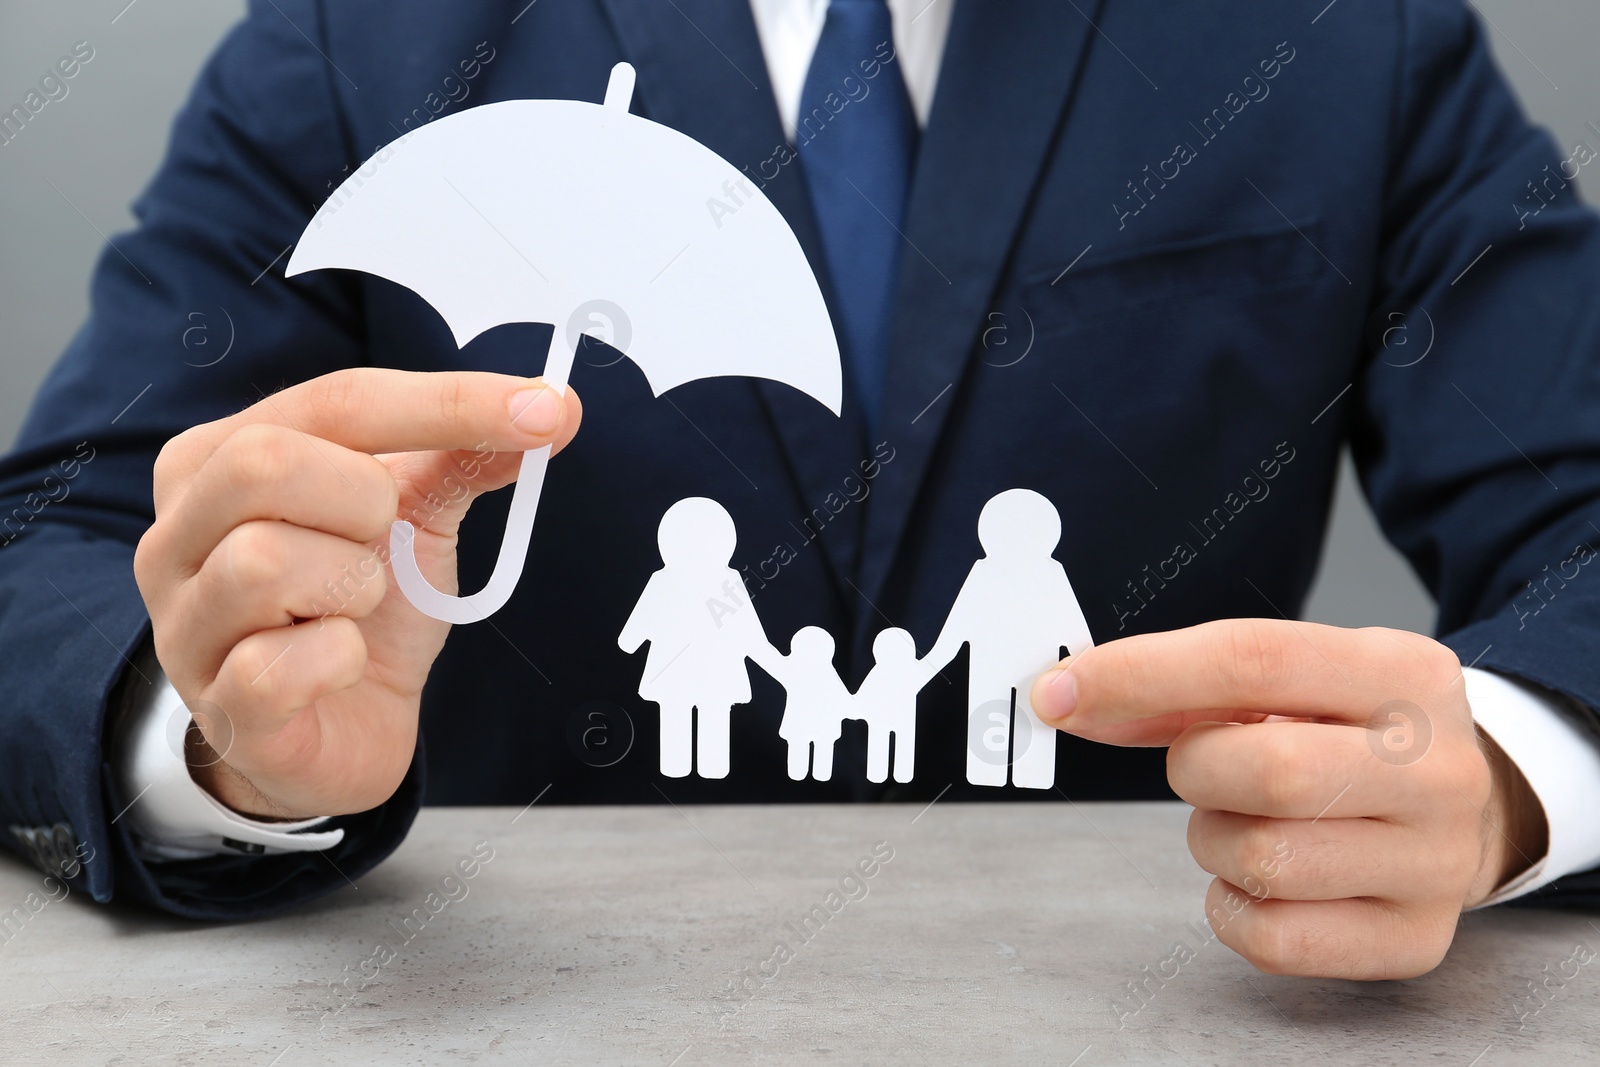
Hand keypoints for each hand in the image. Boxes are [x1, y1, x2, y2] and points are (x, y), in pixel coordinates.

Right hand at [133, 368, 580, 818]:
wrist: (346, 727)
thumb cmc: (363, 605)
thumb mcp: (413, 515)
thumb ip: (461, 456)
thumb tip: (551, 408)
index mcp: (219, 458)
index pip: (335, 401)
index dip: (448, 402)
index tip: (546, 409)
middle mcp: (178, 532)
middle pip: (264, 462)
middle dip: (365, 499)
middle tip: (386, 538)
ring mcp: (185, 623)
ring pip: (262, 563)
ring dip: (352, 586)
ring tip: (356, 606)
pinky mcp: (220, 708)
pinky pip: (276, 666)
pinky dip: (340, 661)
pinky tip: (343, 663)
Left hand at [1030, 619, 1546, 978]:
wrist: (1461, 808)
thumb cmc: (1346, 733)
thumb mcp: (1289, 682)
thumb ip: (1179, 686)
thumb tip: (1068, 699)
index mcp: (1405, 672)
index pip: (1252, 659)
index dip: (1138, 672)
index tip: (1057, 692)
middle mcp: (1439, 767)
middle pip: (1265, 768)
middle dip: (1196, 768)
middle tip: (1204, 765)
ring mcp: (1436, 861)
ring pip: (1264, 858)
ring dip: (1214, 837)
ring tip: (1248, 816)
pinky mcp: (1412, 940)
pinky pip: (1270, 937)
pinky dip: (1231, 904)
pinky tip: (1259, 873)